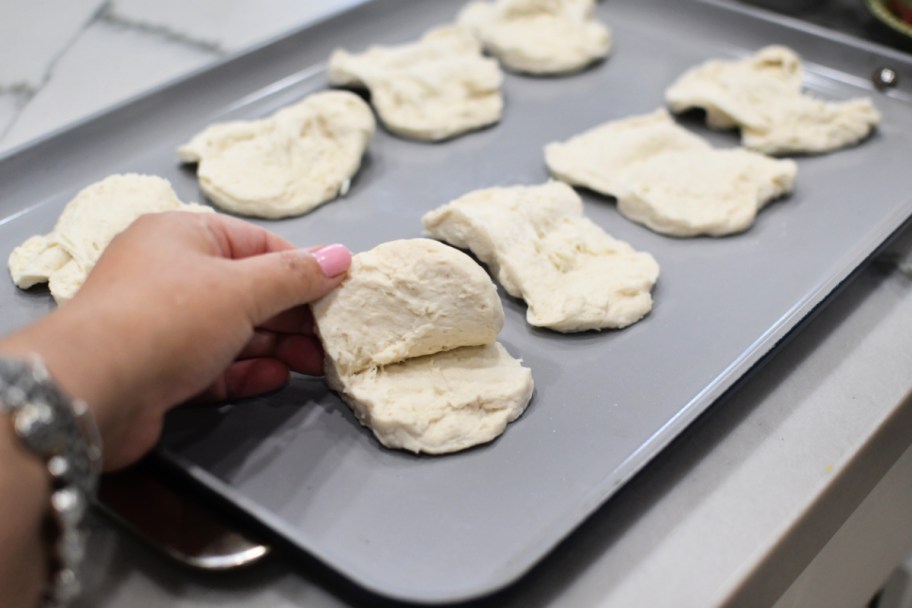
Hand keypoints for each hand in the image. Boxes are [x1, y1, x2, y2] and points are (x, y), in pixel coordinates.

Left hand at [0, 211, 350, 469]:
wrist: (92, 390)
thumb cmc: (165, 320)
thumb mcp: (242, 289)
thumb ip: (295, 276)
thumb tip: (342, 256)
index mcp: (181, 236)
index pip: (257, 243)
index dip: (302, 268)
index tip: (339, 291)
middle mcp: (169, 274)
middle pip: (247, 289)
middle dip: (293, 315)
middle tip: (333, 338)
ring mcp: (162, 323)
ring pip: (233, 330)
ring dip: (276, 346)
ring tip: (316, 364)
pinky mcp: (159, 368)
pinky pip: (214, 364)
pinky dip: (247, 371)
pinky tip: (277, 379)